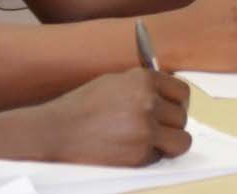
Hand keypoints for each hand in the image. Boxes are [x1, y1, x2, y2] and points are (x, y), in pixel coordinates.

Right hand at [30, 68, 190, 165]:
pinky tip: (129, 150)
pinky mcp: (138, 154)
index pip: (182, 91)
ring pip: (181, 140)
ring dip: (168, 143)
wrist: (53, 132)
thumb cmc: (81, 107)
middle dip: (171, 125)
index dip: (177, 103)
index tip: (171, 110)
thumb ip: (143, 85)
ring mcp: (145, 129)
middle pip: (183, 116)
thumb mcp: (114, 82)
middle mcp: (148, 101)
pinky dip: (149, 157)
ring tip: (149, 142)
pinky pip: (159, 157)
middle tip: (155, 129)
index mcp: (143, 79)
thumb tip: (168, 92)